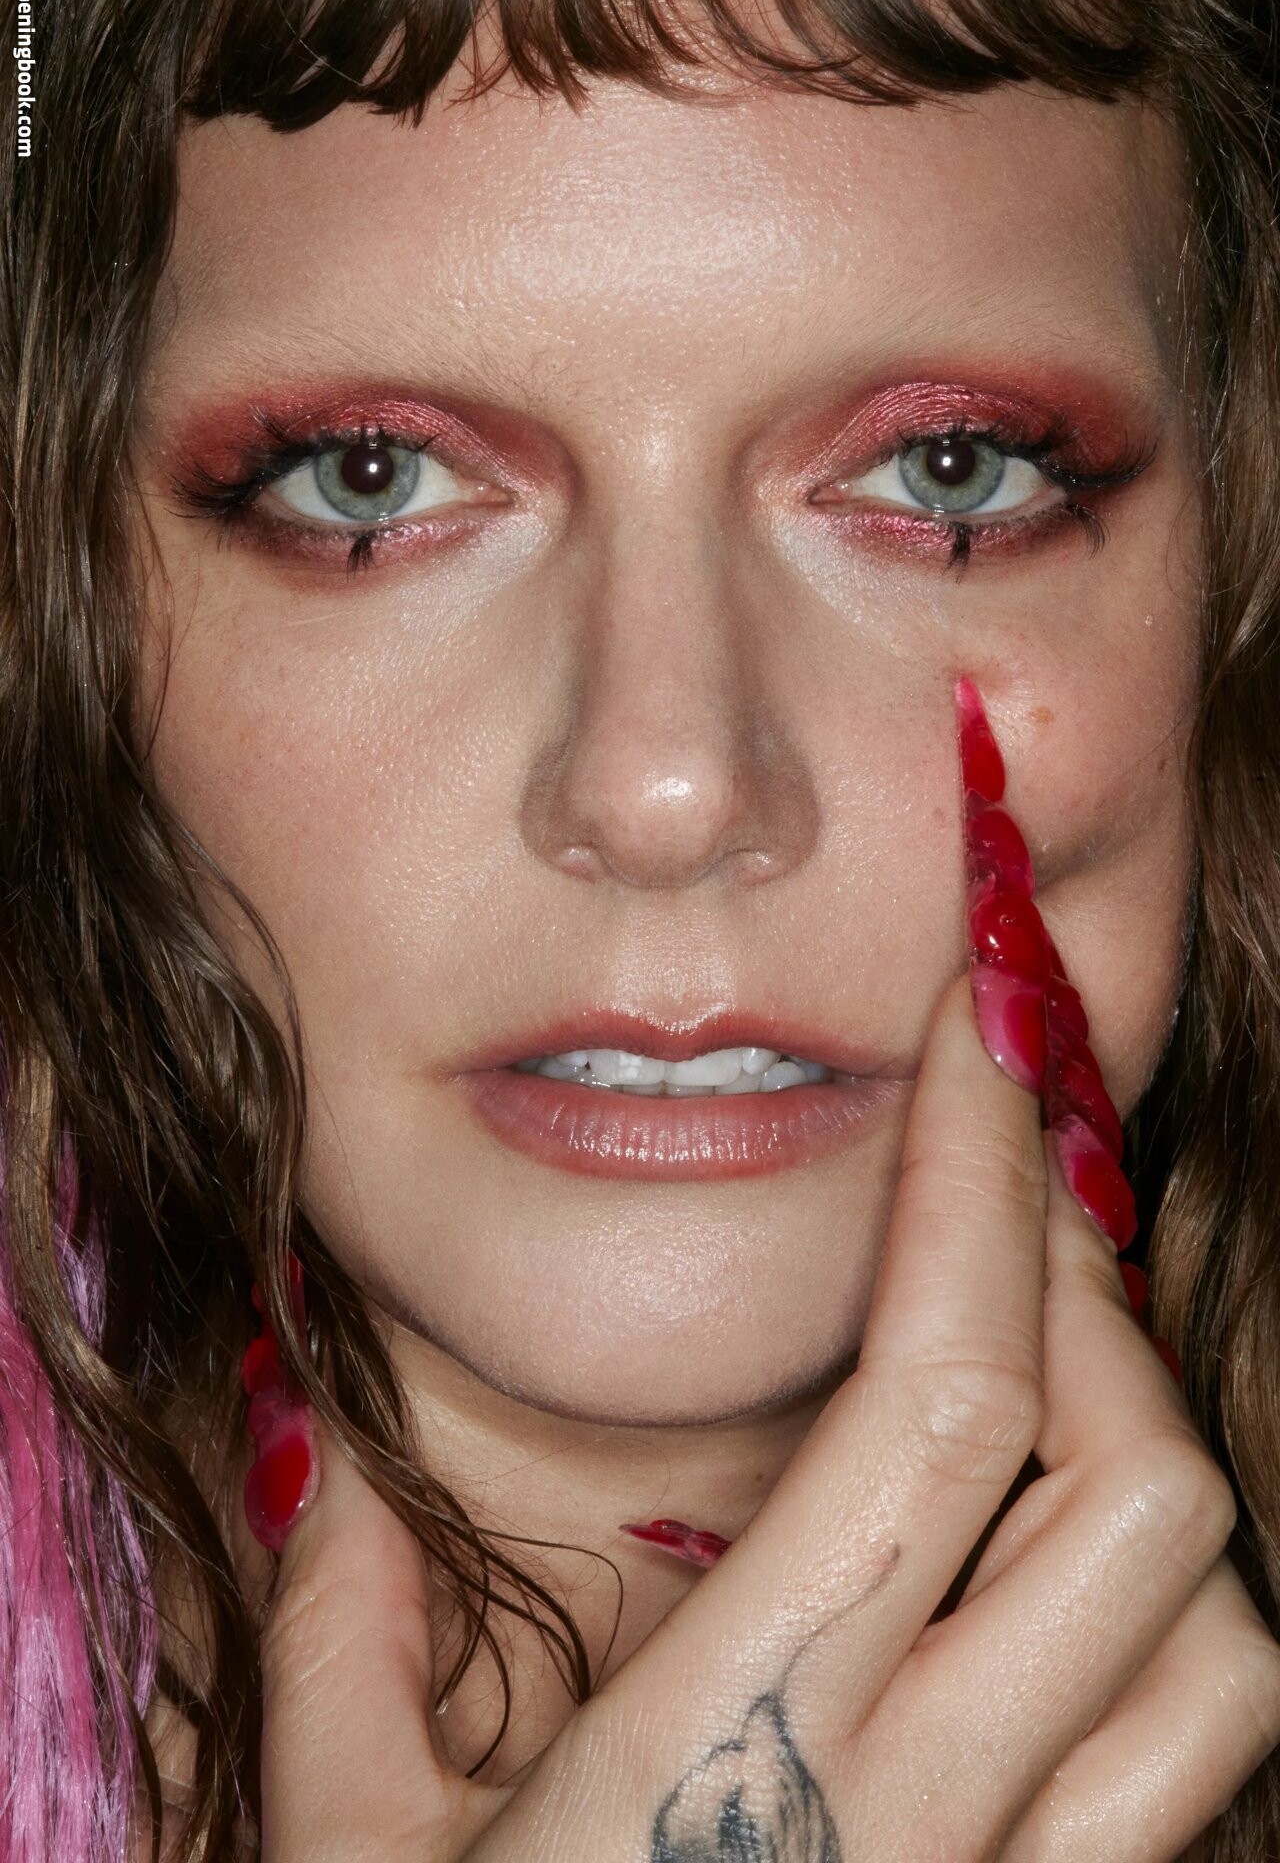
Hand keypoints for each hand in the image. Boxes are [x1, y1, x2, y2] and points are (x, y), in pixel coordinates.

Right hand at [252, 977, 1279, 1862]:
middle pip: (1126, 1481)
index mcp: (746, 1747)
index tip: (981, 1037)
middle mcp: (925, 1819)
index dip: (977, 1192)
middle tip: (1006, 1190)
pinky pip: (1209, 1777)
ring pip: (1219, 1632)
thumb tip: (321, 1441)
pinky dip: (1177, 1633)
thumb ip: (340, 1644)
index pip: (932, 1404)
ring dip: (1150, 1464)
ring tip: (1045, 1377)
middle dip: (1087, 1286)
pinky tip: (1071, 1585)